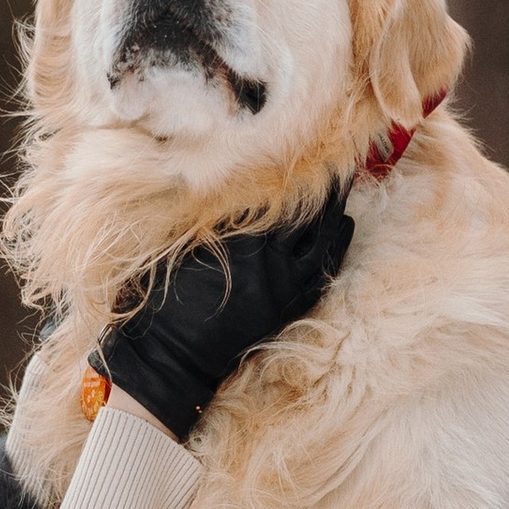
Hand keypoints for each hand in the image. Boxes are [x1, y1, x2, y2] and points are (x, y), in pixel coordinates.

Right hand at [95, 186, 353, 441]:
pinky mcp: (288, 307)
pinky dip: (334, 247)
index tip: (306, 151)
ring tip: (343, 189)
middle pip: (310, 216)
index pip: (280, 196)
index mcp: (242, 244)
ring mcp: (283, 287)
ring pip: (323, 242)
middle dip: (325, 187)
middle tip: (337, 161)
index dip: (297, 171)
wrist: (171, 357)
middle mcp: (270, 263)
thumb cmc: (165, 299)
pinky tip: (341, 230)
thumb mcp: (184, 247)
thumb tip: (238, 184)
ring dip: (335, 214)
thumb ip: (216, 218)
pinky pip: (322, 271)